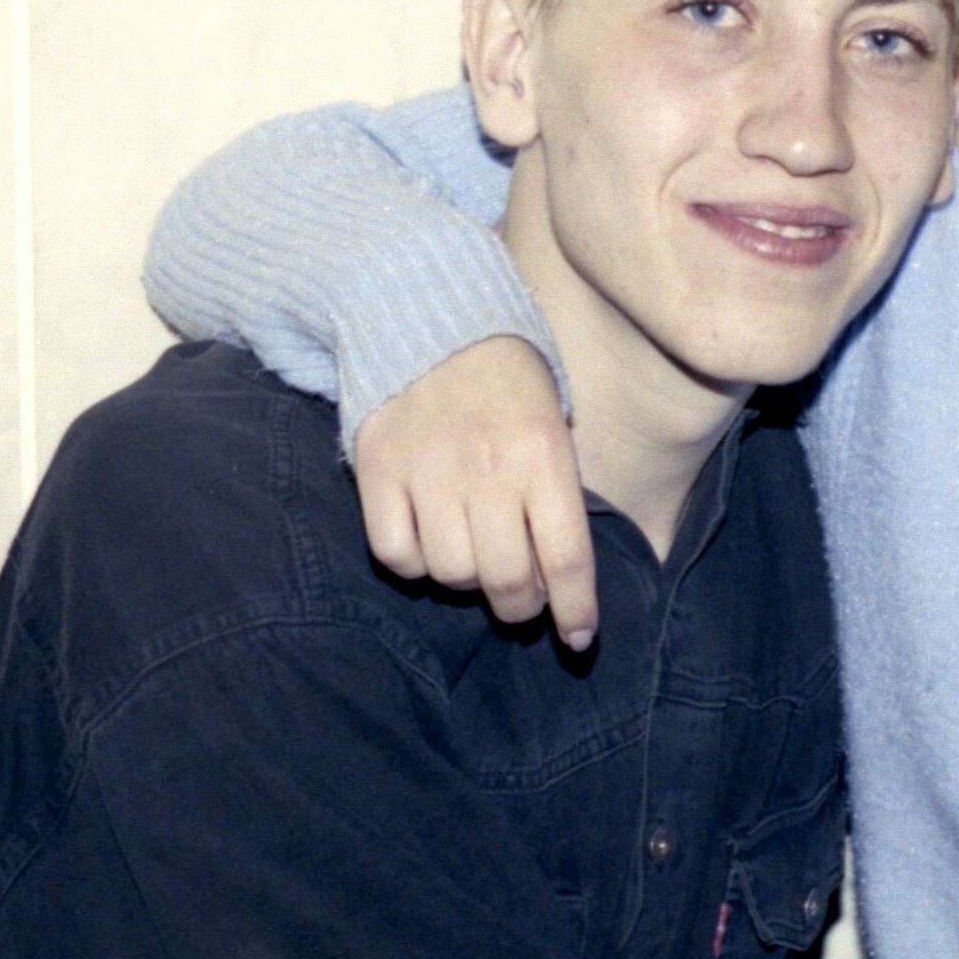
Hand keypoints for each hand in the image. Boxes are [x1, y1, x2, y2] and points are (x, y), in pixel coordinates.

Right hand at [351, 337, 598, 648]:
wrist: (431, 318)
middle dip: (520, 607)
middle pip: (506, 581)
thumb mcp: (555, 423)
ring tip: (472, 552)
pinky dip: (413, 563)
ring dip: (466, 580)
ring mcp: (428, 470)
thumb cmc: (507, 383)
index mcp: (543, 454)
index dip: (575, 610)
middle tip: (521, 600)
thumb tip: (557, 579)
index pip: (566, 557)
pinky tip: (427, 539)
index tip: (579, 639)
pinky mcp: (379, 470)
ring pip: (451, 574)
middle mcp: (488, 468)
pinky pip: (396, 555)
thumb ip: (557, 495)